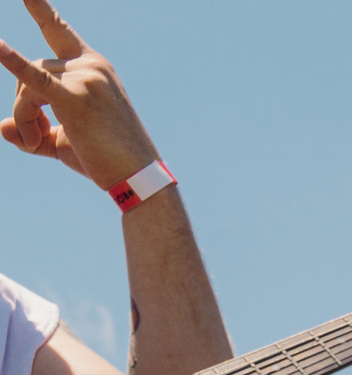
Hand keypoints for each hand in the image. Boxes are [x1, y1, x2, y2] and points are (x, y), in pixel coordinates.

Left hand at [0, 0, 159, 187]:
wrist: (139, 181)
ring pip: (27, 86)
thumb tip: (2, 128)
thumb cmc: (106, 160)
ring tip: (36, 143)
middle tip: (32, 138)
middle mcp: (90, 66)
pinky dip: (11, 62)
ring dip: (24, 117)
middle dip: (23, 104)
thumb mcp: (62, 141)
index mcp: (92, 67)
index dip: (39, 7)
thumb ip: (30, 130)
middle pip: (32, 68)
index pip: (57, 30)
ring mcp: (86, 79)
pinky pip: (35, 79)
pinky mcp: (77, 99)